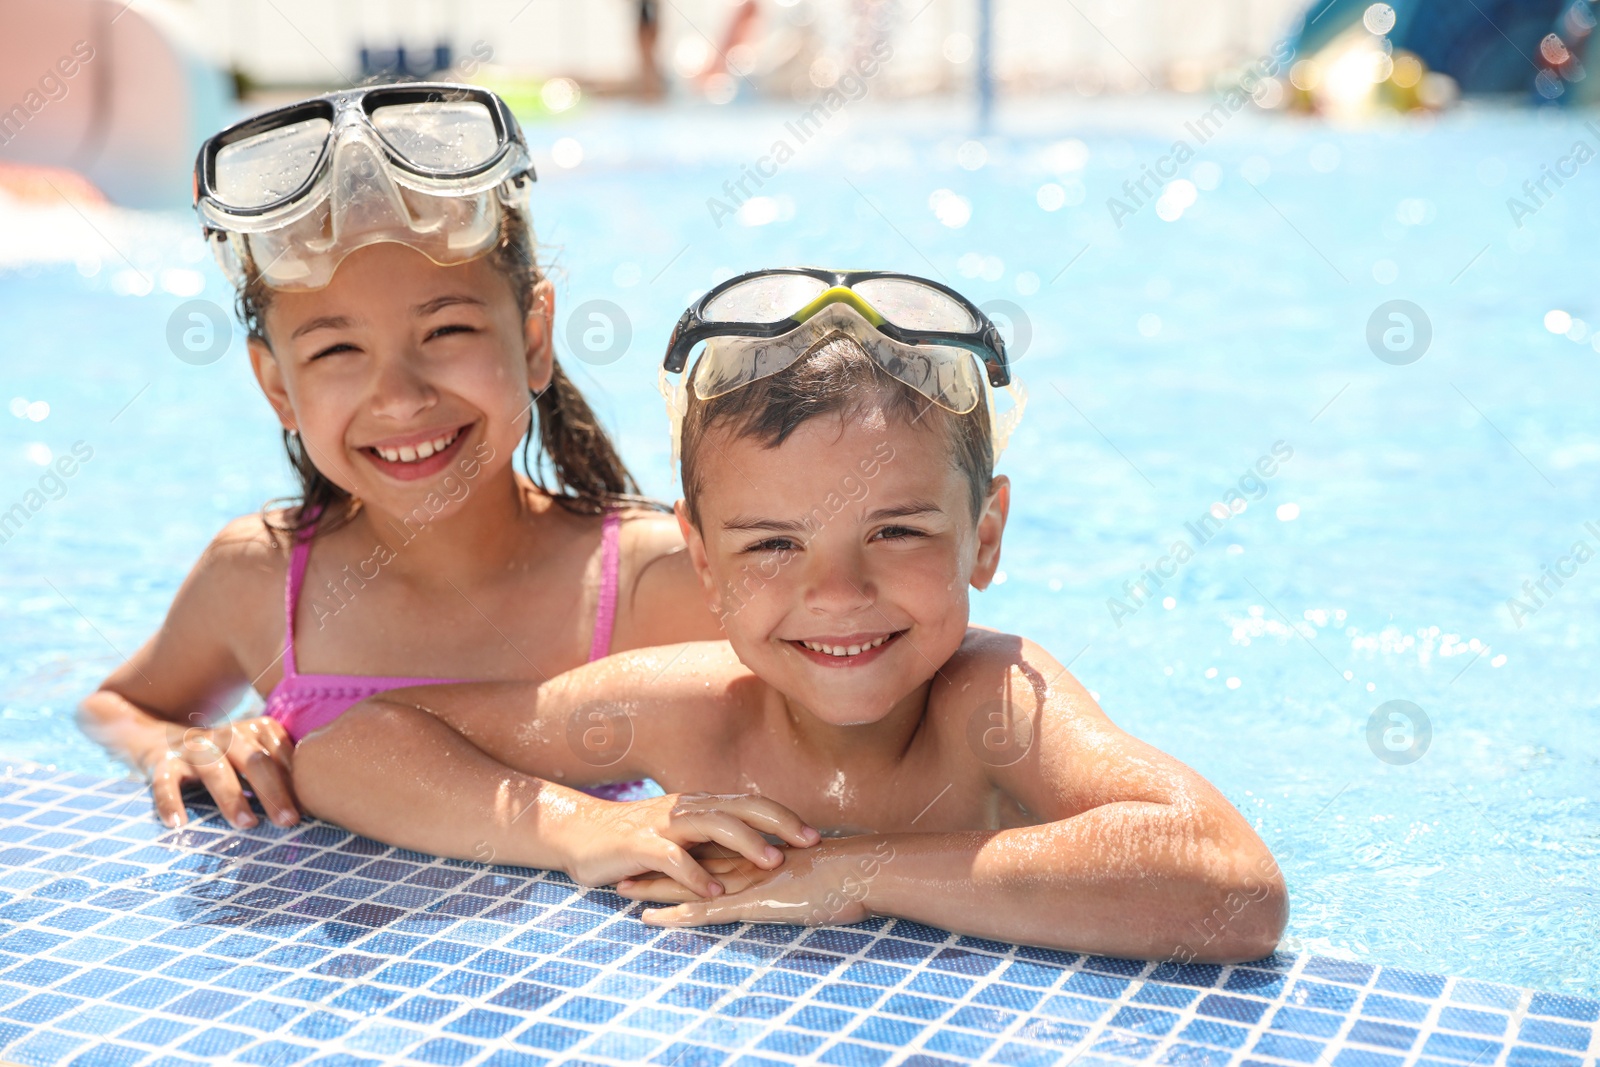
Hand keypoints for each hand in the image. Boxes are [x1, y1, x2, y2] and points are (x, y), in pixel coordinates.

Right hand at [139, 716, 298, 829]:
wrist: (164, 740)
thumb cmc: (228, 759)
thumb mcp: (255, 757)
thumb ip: (281, 773)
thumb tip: (318, 807)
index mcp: (258, 730)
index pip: (281, 757)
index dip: (296, 783)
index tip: (311, 811)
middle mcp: (228, 735)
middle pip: (255, 762)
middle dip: (274, 792)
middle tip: (289, 822)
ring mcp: (195, 748)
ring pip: (215, 770)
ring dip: (232, 797)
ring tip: (248, 824)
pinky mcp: (164, 763)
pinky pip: (165, 783)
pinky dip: (169, 802)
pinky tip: (178, 824)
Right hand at [560, 793, 819, 898]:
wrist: (579, 834)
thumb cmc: (635, 841)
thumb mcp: (680, 837)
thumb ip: (712, 842)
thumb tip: (756, 855)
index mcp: (699, 806)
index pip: (750, 804)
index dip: (783, 816)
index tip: (815, 835)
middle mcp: (686, 810)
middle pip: (741, 808)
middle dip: (779, 823)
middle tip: (811, 842)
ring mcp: (663, 826)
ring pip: (713, 825)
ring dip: (746, 843)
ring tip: (773, 862)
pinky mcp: (639, 846)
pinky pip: (673, 858)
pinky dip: (696, 874)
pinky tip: (715, 890)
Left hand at [616, 836, 897, 927]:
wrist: (864, 870)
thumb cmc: (849, 872)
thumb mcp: (815, 869)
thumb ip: (797, 870)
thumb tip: (795, 875)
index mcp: (758, 852)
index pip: (710, 848)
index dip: (679, 849)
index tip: (652, 850)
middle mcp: (745, 863)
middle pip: (689, 862)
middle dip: (654, 864)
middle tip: (620, 864)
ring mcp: (746, 882)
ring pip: (689, 885)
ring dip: (654, 888)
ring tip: (621, 889)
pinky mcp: (751, 903)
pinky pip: (706, 912)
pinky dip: (676, 916)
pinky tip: (650, 921)